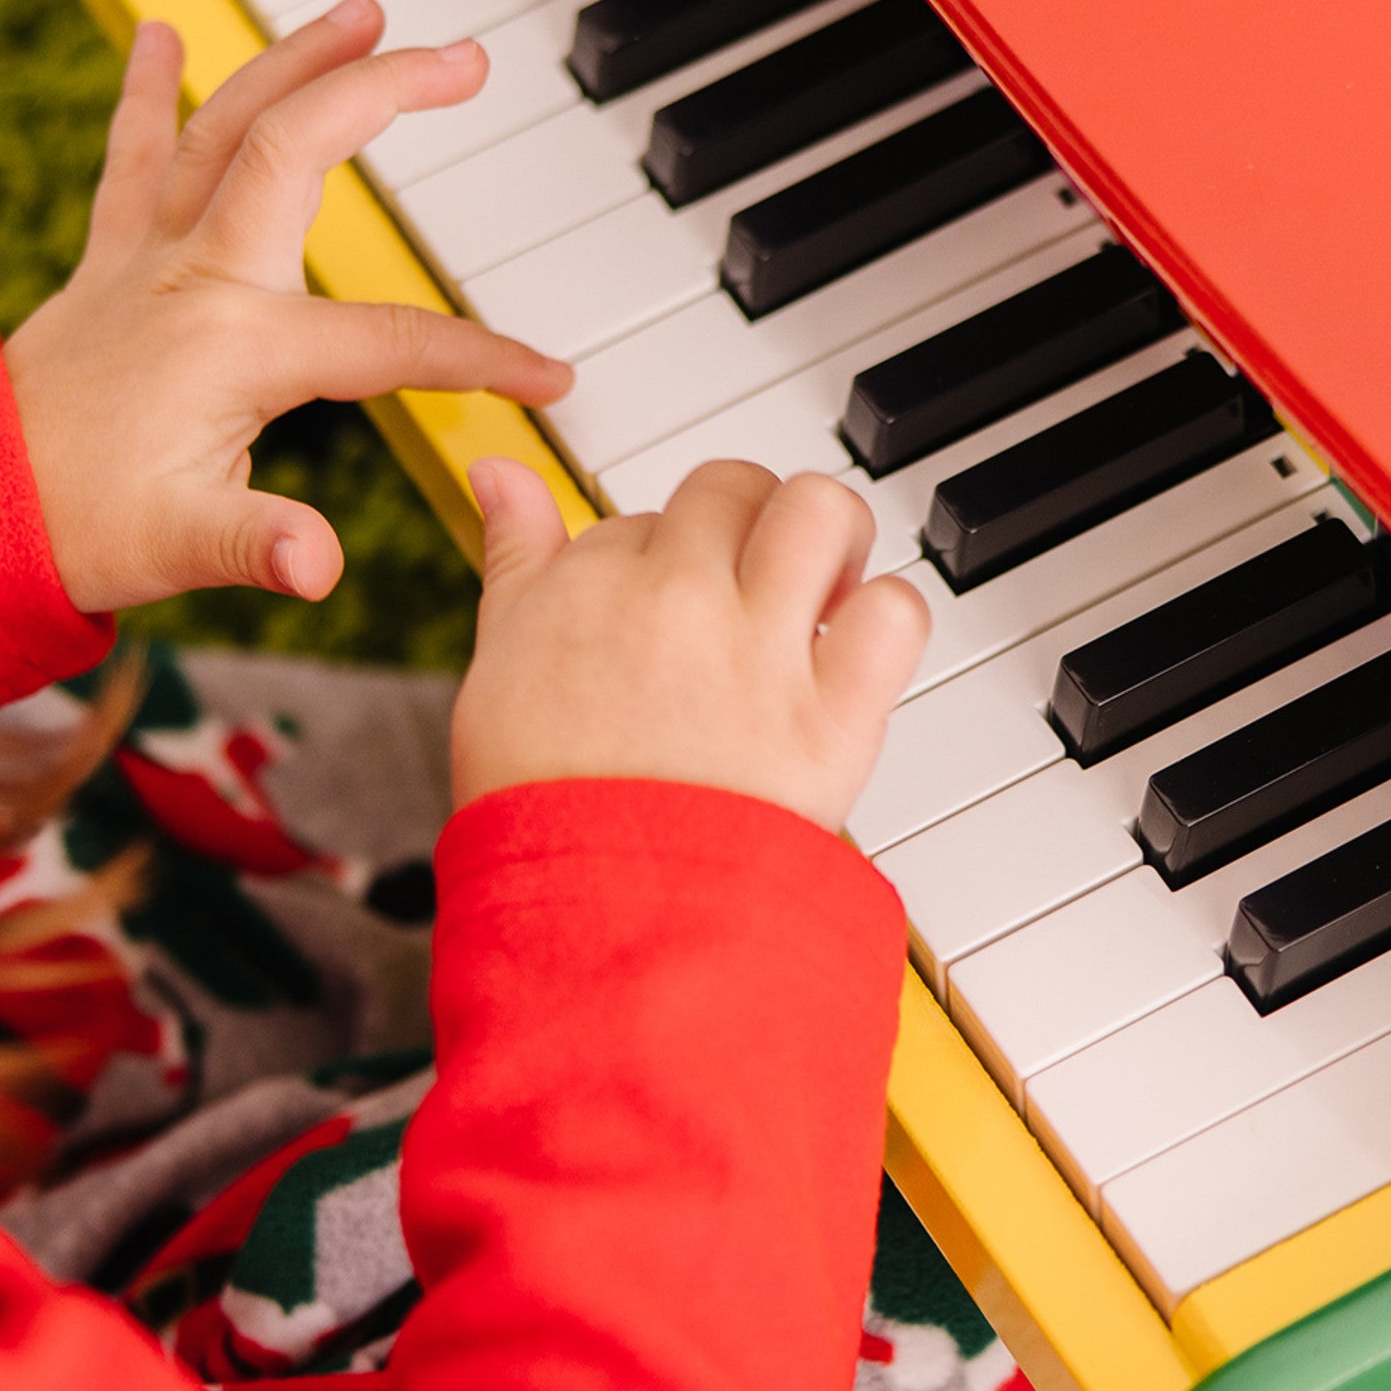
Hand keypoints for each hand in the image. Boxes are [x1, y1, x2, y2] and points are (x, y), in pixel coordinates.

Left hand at [6, 4, 571, 612]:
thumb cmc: (75, 529)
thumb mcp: (181, 547)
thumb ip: (259, 545)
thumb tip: (317, 565)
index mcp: (238, 346)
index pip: (392, 338)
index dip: (481, 357)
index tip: (548, 375)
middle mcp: (195, 276)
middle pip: (300, 147)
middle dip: (385, 91)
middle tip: (464, 61)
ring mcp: (149, 257)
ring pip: (226, 123)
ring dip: (295, 58)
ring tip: (362, 11)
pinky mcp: (109, 261)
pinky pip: (130, 155)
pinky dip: (142, 89)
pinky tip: (157, 31)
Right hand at [452, 456, 931, 831]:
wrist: (597, 921)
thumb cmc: (542, 809)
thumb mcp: (496, 666)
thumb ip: (513, 556)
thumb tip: (499, 468)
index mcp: (588, 584)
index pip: (643, 515)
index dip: (661, 560)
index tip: (664, 616)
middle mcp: (675, 598)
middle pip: (733, 487)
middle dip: (744, 524)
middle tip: (752, 586)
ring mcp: (758, 652)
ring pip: (820, 512)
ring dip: (827, 536)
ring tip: (818, 588)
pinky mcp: (832, 716)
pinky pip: (893, 613)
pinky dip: (886, 619)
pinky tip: (855, 652)